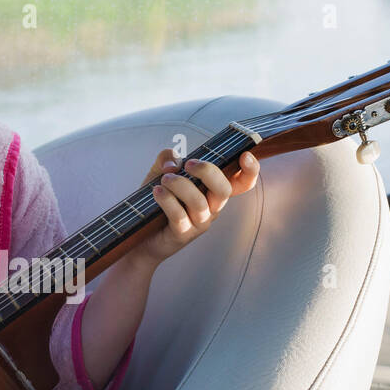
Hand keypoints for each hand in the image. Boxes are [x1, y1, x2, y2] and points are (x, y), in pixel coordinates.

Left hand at [134, 146, 259, 264]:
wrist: (139, 234)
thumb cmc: (157, 199)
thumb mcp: (160, 172)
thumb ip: (168, 158)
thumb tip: (174, 162)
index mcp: (213, 190)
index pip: (242, 183)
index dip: (250, 171)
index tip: (245, 155)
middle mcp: (212, 207)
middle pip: (224, 190)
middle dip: (207, 171)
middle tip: (188, 164)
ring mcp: (199, 222)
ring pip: (200, 203)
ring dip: (181, 185)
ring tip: (164, 180)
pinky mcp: (183, 234)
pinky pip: (180, 216)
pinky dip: (167, 200)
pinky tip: (156, 191)